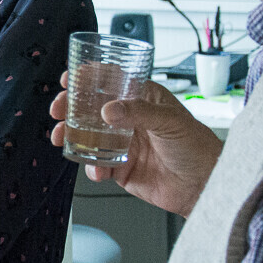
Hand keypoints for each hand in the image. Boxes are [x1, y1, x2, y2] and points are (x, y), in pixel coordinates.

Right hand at [50, 76, 222, 217]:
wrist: (204, 185)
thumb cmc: (197, 147)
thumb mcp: (170, 121)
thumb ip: (139, 113)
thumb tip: (109, 110)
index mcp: (143, 99)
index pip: (112, 81)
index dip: (89, 77)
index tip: (70, 78)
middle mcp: (130, 119)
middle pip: (92, 108)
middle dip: (70, 108)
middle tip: (58, 110)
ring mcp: (124, 144)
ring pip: (89, 137)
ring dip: (72, 136)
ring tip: (62, 138)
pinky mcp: (121, 169)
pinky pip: (97, 165)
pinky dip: (92, 167)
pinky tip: (97, 169)